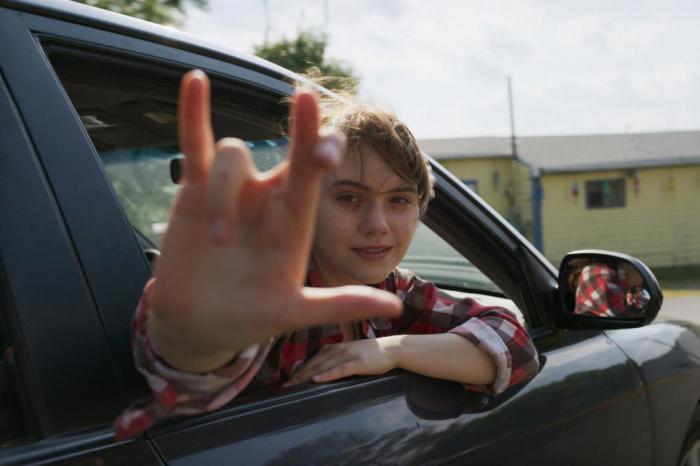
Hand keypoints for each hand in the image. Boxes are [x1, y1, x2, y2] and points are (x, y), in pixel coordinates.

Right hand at [148, 70, 401, 372]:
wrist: (200, 325)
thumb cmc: (251, 318)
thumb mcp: (294, 312)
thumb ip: (340, 304)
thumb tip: (395, 305)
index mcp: (295, 220)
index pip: (317, 174)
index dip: (325, 150)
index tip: (330, 150)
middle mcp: (268, 199)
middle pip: (291, 150)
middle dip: (304, 131)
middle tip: (309, 101)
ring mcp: (233, 192)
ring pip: (233, 157)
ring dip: (224, 194)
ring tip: (217, 241)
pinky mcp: (194, 191)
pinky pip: (194, 144)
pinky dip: (193, 112)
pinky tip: (195, 80)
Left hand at [288, 336, 402, 384]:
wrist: (392, 348)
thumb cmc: (371, 353)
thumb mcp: (350, 352)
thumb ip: (335, 358)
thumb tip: (320, 370)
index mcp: (335, 346)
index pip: (313, 358)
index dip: (299, 369)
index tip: (288, 379)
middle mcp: (338, 349)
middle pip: (314, 362)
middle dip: (298, 374)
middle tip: (286, 385)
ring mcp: (347, 355)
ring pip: (323, 366)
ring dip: (307, 375)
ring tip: (294, 385)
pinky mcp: (357, 363)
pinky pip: (339, 369)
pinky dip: (327, 374)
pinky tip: (317, 380)